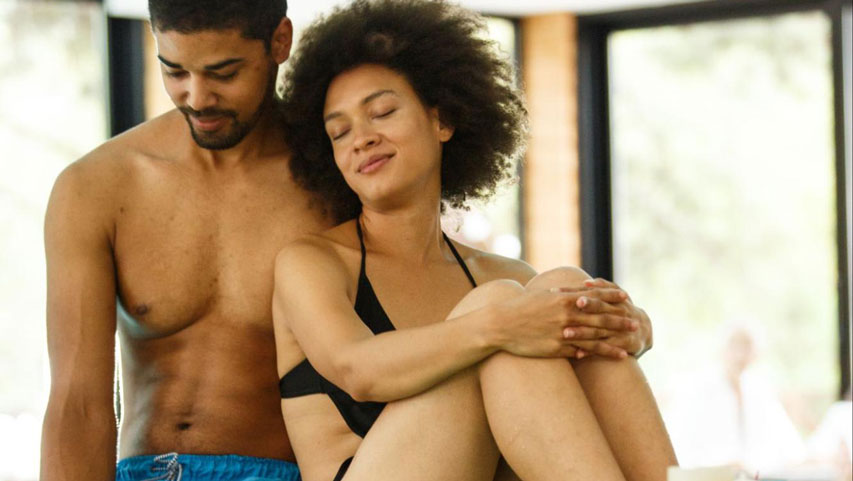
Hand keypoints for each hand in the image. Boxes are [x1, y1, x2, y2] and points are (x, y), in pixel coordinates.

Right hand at [492, 287, 633, 359]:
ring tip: (631, 344)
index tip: (626, 297)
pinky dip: (598, 354)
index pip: (594, 296)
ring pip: (595, 336)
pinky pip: (582, 351)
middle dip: (620, 320)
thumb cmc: (520, 308)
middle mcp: (566, 314)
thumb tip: (578, 292)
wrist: (501, 324)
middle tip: (636, 323)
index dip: (611, 296)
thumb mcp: (542, 296)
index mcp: (564, 298)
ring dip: (615, 341)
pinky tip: (610, 357)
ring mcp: (563, 332)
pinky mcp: (556, 347)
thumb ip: (562, 294)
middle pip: (600, 317)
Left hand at [572, 278, 652, 357]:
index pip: (594, 292)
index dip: (577, 291)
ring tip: (566, 333)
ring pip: (599, 330)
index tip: (558, 291)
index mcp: (614, 298)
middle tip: (569, 309)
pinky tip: (577, 354)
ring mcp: (621, 328)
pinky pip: (605, 348)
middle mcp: (619, 311)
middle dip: (587, 307)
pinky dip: (591, 351)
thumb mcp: (616, 295)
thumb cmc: (621, 309)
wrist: (640, 330)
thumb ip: (602, 287)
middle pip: (601, 308)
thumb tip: (585, 282)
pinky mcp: (623, 343)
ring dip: (583, 332)